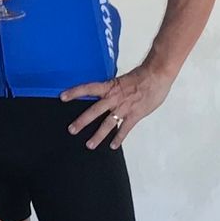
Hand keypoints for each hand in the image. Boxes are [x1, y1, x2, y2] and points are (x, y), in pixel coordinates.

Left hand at [60, 65, 174, 149]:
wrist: (158, 74)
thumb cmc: (141, 75)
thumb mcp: (121, 80)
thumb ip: (112, 89)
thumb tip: (104, 95)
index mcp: (109, 87)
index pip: (88, 88)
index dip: (75, 92)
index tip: (62, 97)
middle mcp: (114, 98)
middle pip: (94, 111)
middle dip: (82, 121)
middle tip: (71, 130)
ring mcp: (124, 108)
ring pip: (107, 124)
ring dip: (98, 135)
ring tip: (89, 145)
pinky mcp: (135, 115)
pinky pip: (125, 129)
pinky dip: (119, 138)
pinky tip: (113, 146)